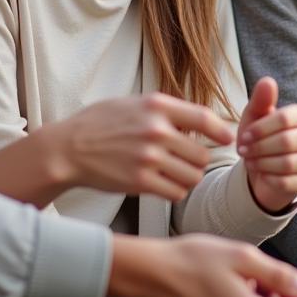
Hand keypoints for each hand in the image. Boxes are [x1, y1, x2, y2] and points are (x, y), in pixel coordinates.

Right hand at [48, 93, 233, 200]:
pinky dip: (175, 191)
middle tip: (186, 161)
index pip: (203, 118)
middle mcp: (156, 130)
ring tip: (174, 174)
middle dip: (197, 160)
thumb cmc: (100, 123)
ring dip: (188, 178)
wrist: (68, 148)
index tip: (228, 139)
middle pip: (201, 154)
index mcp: (156, 106)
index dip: (221, 131)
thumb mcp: (133, 103)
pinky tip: (163, 184)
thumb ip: (164, 110)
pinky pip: (176, 192)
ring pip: (192, 176)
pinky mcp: (140, 182)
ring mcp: (148, 157)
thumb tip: (197, 122)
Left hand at [237, 77, 296, 212]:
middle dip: (259, 147)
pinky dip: (268, 178)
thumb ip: (261, 99)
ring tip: (249, 161)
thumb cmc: (259, 137)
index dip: (260, 129)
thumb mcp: (254, 116)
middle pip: (286, 142)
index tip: (244, 136)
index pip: (284, 119)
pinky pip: (287, 182)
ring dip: (262, 163)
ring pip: (287, 163)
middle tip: (243, 150)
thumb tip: (268, 81)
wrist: (262, 168)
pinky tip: (261, 174)